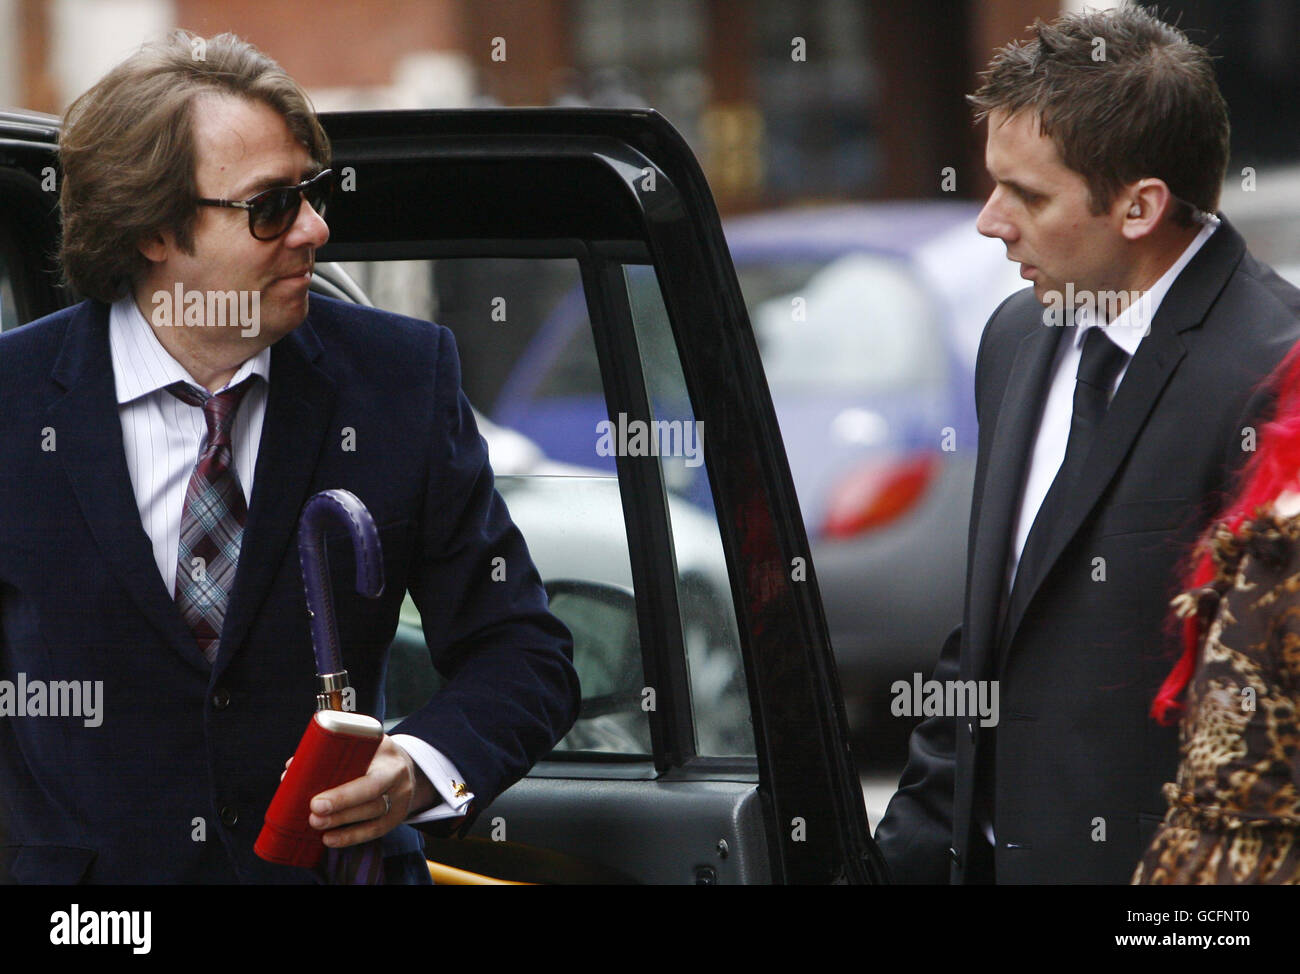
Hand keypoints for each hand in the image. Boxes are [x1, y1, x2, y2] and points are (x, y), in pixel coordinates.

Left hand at [306, 734, 435, 847]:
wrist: (405, 766)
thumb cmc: (372, 754)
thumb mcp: (361, 744)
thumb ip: (330, 752)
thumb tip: (292, 767)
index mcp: (386, 753)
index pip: (368, 773)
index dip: (344, 793)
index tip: (316, 801)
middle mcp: (397, 775)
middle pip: (371, 795)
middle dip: (340, 806)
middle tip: (313, 813)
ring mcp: (401, 797)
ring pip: (374, 813)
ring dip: (342, 822)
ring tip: (317, 825)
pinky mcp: (398, 816)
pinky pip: (376, 830)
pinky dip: (352, 836)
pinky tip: (330, 839)